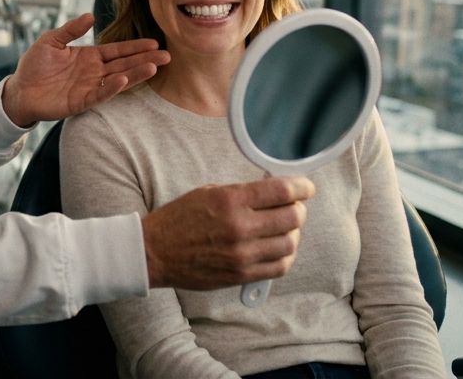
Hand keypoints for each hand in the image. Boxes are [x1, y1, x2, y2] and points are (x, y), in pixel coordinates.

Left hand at [1, 13, 169, 126]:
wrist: (19, 90)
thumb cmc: (34, 65)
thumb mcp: (51, 41)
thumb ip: (70, 29)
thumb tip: (90, 15)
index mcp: (89, 57)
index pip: (117, 50)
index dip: (135, 46)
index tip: (154, 42)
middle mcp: (94, 72)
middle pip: (125, 64)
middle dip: (145, 59)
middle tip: (167, 56)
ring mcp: (89, 87)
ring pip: (118, 79)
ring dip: (136, 73)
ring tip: (154, 67)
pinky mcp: (81, 102)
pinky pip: (100, 94)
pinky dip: (112, 88)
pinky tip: (125, 80)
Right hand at [141, 176, 314, 289]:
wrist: (155, 252)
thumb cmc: (179, 219)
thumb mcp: (208, 192)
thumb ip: (243, 192)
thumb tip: (274, 191)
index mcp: (230, 200)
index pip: (282, 192)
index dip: (302, 187)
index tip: (306, 187)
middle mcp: (240, 227)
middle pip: (293, 218)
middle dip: (298, 209)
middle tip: (294, 207)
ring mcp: (242, 254)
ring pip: (290, 243)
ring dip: (293, 233)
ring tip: (284, 228)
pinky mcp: (241, 274)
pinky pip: (280, 267)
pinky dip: (286, 255)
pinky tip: (278, 248)